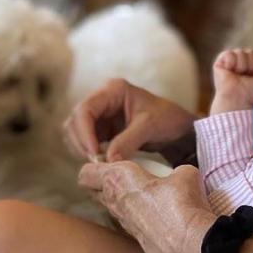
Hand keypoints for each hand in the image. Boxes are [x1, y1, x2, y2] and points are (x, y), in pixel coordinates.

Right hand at [64, 78, 197, 163]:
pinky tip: (99, 161)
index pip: (85, 110)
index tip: (93, 153)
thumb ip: (128, 142)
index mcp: (112, 90)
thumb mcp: (149, 127)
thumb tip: (107, 161)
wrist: (177, 128)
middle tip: (96, 162)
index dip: (84, 133)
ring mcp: (100, 114)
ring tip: (99, 163)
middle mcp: (102, 99)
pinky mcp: (101, 129)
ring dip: (81, 148)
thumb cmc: (167, 119)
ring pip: (75, 132)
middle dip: (81, 143)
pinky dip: (86, 152)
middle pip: (75, 121)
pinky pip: (83, 141)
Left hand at [78, 161, 215, 252]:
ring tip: (144, 194)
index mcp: (117, 180)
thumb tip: (181, 177)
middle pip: (95, 192)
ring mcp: (125, 225)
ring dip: (123, 201)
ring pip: (113, 209)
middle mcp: (114, 203)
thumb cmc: (181, 203)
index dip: (94, 165)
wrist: (189, 246)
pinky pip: (132, 224)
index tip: (109, 160)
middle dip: (104, 183)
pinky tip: (160, 216)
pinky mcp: (138, 241)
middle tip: (125, 175)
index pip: (87, 173)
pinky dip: (140, 218)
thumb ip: (177, 172)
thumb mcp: (185, 174)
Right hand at [210, 48, 252, 114]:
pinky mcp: (219, 62)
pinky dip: (231, 64)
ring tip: (237, 75)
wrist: (238, 99)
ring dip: (242, 66)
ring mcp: (229, 61)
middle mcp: (240, 62)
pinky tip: (229, 72)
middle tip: (245, 76)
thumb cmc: (251, 96)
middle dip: (251, 65)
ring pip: (241, 52)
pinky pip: (229, 54)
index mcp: (251, 66)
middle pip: (251, 52)